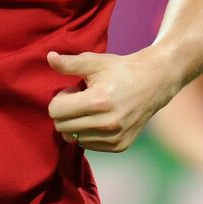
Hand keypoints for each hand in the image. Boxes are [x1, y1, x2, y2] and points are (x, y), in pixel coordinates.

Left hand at [47, 48, 168, 151]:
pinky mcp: (120, 146)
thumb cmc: (120, 70)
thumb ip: (70, 63)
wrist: (153, 83)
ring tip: (92, 107)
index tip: (73, 90)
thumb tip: (49, 57)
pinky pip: (88, 144)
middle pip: (61, 127)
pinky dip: (88, 132)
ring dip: (77, 123)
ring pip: (73, 138)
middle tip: (81, 98)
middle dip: (65, 112)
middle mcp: (107, 123)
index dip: (60, 98)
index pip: (56, 111)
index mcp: (98, 101)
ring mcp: (115, 137)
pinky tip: (100, 117)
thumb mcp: (95, 62)